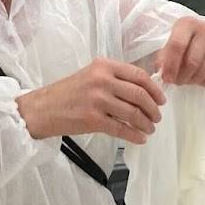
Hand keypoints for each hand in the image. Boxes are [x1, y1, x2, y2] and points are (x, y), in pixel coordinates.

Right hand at [17, 59, 165, 145]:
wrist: (43, 108)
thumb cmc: (69, 92)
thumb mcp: (92, 75)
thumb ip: (115, 78)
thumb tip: (145, 90)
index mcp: (104, 66)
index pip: (139, 76)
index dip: (154, 90)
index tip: (161, 100)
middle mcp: (102, 80)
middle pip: (139, 95)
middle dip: (153, 109)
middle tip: (157, 117)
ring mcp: (97, 100)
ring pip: (133, 113)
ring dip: (146, 124)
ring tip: (149, 129)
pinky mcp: (93, 119)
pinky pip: (121, 129)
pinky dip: (135, 135)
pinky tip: (140, 138)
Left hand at [155, 15, 204, 86]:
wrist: (200, 37)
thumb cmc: (181, 41)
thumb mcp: (166, 42)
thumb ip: (162, 56)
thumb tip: (160, 71)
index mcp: (188, 23)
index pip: (178, 45)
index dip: (170, 66)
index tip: (166, 79)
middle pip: (192, 62)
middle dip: (181, 77)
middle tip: (176, 81)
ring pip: (204, 72)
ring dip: (192, 81)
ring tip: (186, 79)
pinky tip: (199, 79)